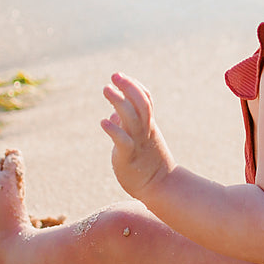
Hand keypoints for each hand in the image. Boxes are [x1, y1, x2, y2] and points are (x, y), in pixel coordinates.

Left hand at [100, 72, 175, 199]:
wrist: (161, 187)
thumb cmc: (147, 164)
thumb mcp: (138, 141)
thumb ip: (126, 126)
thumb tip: (112, 115)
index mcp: (149, 126)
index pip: (146, 99)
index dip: (135, 86)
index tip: (121, 76)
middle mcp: (145, 131)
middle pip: (141, 103)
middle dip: (129, 87)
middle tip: (114, 76)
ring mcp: (138, 143)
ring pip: (132, 117)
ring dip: (119, 102)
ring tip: (106, 89)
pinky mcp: (129, 157)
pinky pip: (123, 141)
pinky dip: (114, 130)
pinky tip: (103, 122)